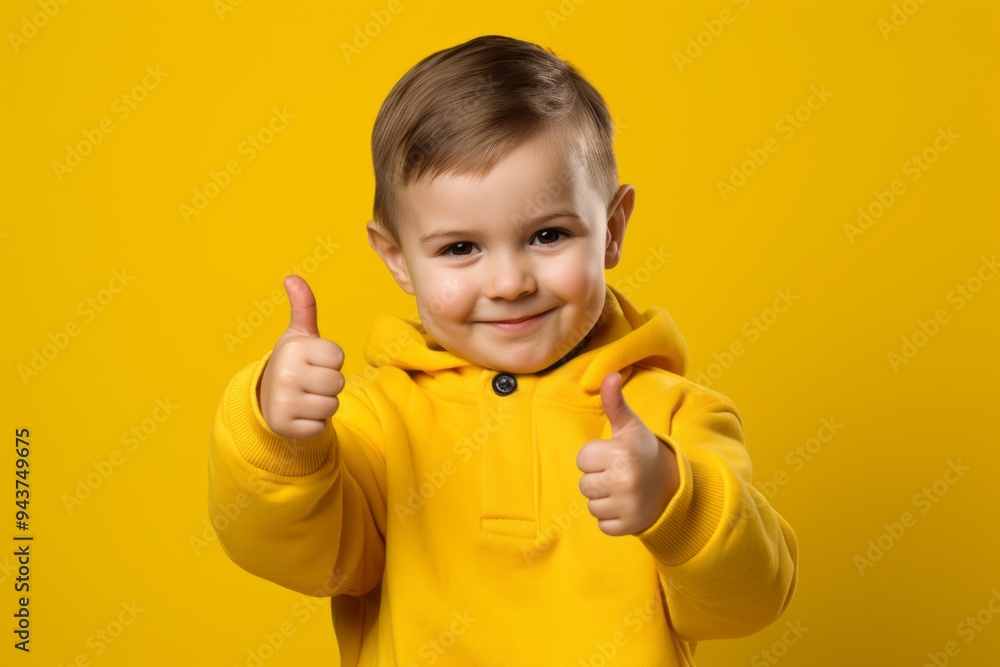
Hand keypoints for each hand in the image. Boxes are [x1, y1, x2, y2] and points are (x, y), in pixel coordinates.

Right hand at [259, 275, 344, 439]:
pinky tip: (300, 414)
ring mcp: (284, 402)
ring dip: (323, 404)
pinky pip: (321, 427)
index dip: (330, 362)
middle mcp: (285, 374)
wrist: (266, 398)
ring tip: (305, 397)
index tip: (313, 362)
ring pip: (332, 406)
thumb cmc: (293, 363)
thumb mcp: (298, 335)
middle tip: (309, 382)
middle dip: (328, 384)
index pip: (338, 358)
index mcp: (293, 349)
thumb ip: (304, 306)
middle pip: (338, 383)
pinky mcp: (286, 426)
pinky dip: (314, 423)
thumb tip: (292, 277)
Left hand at [576, 372, 679, 535]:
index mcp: (622, 453)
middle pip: (584, 484)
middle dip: (598, 479)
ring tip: (624, 489)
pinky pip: (602, 524)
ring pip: (592, 505)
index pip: (583, 459)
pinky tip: (627, 506)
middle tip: (620, 474)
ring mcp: (628, 505)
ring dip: (604, 499)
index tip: (614, 456)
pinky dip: (612, 518)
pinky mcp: (630, 526)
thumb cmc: (642, 451)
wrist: (673, 484)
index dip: (596, 457)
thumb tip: (608, 374)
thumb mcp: (630, 426)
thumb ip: (614, 402)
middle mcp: (625, 479)